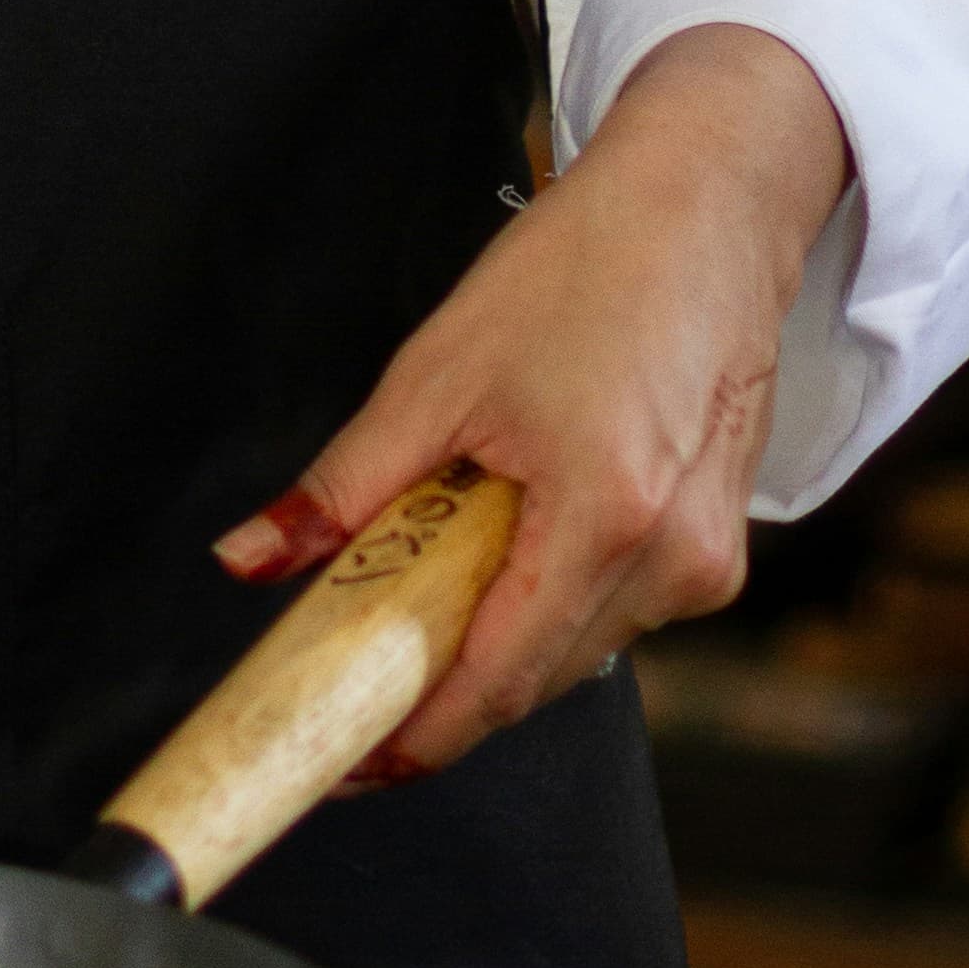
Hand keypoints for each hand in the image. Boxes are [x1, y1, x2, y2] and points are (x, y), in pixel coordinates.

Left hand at [211, 24, 847, 775]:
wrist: (706, 206)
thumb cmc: (583, 267)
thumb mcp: (438, 371)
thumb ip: (346, 485)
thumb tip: (251, 559)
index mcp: (604, 516)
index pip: (497, 680)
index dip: (417, 734)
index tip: (348, 761)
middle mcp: (672, 559)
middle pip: (534, 678)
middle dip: (441, 691)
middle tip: (352, 684)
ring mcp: (707, 559)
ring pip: (576, 650)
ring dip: (495, 641)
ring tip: (420, 595)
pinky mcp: (717, 545)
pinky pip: (615, 609)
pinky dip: (548, 600)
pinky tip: (504, 550)